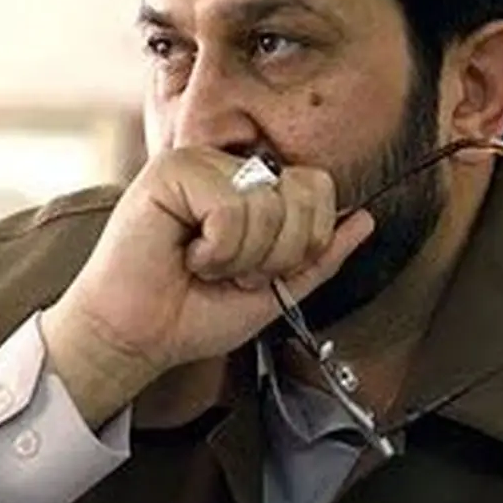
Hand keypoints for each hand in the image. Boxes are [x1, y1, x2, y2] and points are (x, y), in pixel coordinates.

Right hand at [40, 147, 374, 426]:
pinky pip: (229, 207)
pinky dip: (216, 249)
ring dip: (241, 257)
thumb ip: (320, 256)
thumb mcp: (275, 290)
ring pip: (266, 203)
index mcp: (250, 188)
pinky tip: (186, 254)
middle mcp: (226, 167)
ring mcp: (197, 164)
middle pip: (301, 192)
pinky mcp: (168, 171)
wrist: (137, 338)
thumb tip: (365, 219)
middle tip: (234, 272)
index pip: (317, 186)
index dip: (307, 239)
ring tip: (205, 265)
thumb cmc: (190, 314)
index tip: (263, 271)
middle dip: (278, 253)